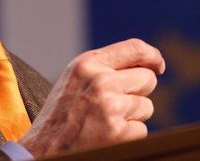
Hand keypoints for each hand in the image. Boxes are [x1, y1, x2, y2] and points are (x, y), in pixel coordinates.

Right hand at [19, 38, 164, 157]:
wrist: (42, 149)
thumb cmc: (62, 113)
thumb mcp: (76, 78)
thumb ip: (104, 66)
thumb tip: (148, 64)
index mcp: (88, 63)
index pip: (136, 48)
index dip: (153, 56)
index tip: (157, 66)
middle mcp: (101, 81)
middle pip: (147, 79)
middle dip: (138, 92)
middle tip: (115, 104)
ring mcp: (111, 107)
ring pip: (146, 106)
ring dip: (132, 116)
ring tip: (104, 121)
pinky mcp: (119, 132)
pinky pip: (142, 129)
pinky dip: (129, 135)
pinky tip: (106, 136)